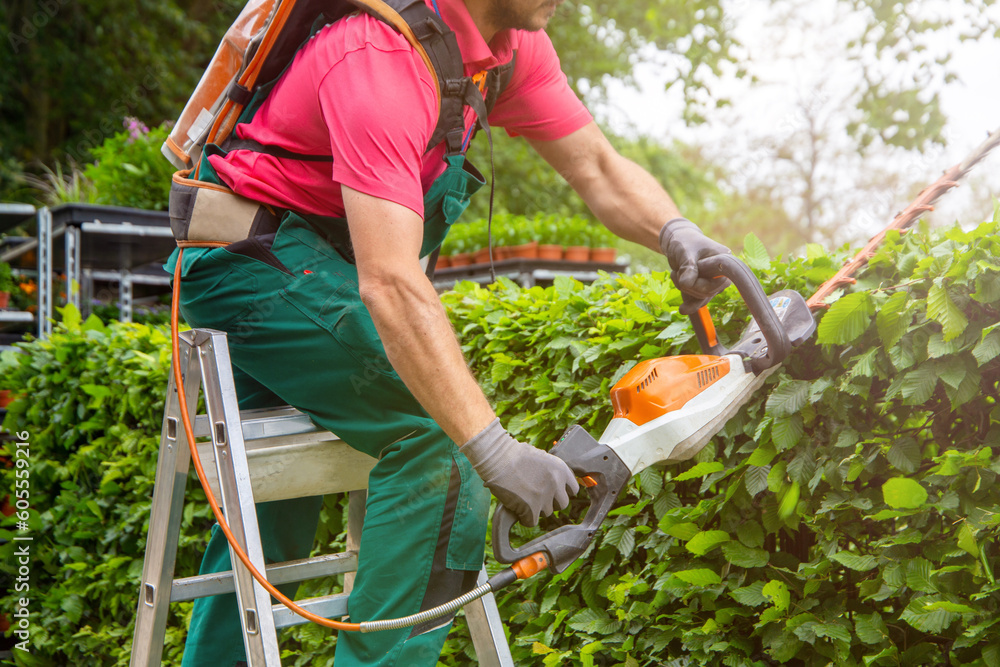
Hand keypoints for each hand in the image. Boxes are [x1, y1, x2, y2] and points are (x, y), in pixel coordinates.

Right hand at [460, 418, 579, 526]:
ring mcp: (545, 496)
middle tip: (537, 497)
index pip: (573, 489)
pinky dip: (524, 517)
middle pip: (562, 504)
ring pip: (546, 513)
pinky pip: (531, 522)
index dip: (562, 492)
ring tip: (523, 498)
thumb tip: (555, 484)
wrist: (497, 458)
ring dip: (536, 509)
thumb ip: (551, 472)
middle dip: (551, 502)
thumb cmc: (514, 455)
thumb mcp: (540, 457)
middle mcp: (556, 483)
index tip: (554, 493)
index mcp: (560, 469)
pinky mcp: (532, 508)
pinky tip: (517, 507)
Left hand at [659, 217, 732, 314]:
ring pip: (700, 298)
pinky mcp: (705, 288)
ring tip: (675, 273)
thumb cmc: (684, 242)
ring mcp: (714, 282)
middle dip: (689, 286)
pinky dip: (687, 299)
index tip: (684, 277)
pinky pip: (697, 301)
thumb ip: (687, 267)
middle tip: (676, 271)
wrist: (678, 242)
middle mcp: (723, 274)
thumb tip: (687, 284)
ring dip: (684, 289)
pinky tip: (682, 307)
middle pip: (708, 292)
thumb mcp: (685, 252)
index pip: (718, 283)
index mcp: (725, 262)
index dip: (701, 284)